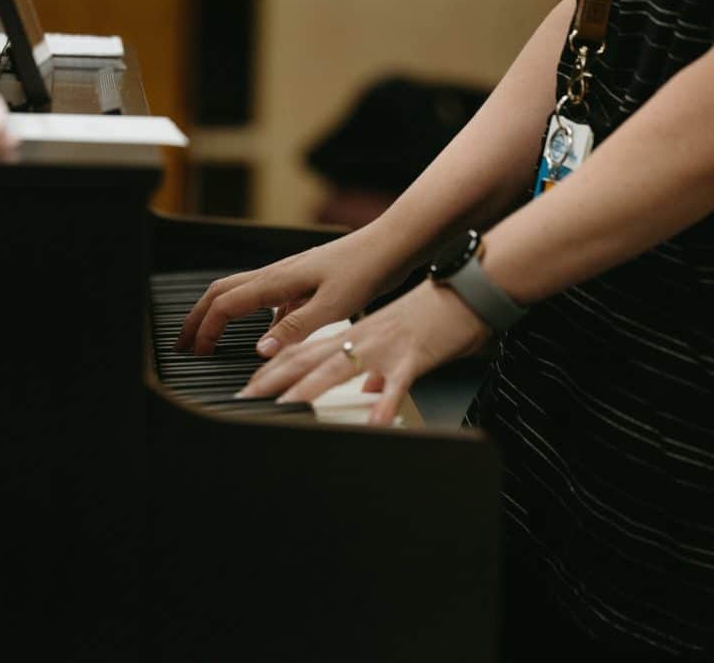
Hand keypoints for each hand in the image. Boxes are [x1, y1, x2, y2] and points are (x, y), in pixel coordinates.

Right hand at [175, 228, 407, 355]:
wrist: (393, 244)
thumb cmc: (367, 268)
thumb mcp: (333, 306)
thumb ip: (295, 328)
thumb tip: (260, 350)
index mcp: (277, 280)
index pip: (225, 305)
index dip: (206, 330)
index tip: (198, 353)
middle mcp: (277, 274)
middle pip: (221, 292)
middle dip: (197, 317)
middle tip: (183, 342)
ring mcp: (288, 275)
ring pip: (240, 292)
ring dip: (219, 314)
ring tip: (210, 337)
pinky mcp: (302, 280)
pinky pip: (266, 297)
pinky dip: (251, 315)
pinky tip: (264, 333)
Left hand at [237, 280, 491, 424]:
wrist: (466, 290)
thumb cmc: (433, 317)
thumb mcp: (396, 343)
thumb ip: (378, 371)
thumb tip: (370, 393)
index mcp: (353, 336)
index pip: (301, 353)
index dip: (271, 371)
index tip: (249, 391)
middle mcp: (360, 339)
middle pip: (307, 359)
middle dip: (273, 381)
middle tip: (246, 400)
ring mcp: (384, 347)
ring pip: (339, 367)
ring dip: (310, 388)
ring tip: (286, 408)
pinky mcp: (413, 357)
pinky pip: (395, 384)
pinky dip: (383, 404)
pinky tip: (373, 423)